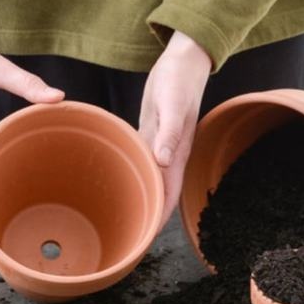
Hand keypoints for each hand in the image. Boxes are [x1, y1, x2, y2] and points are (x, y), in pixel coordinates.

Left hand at [139, 31, 211, 229]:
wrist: (183, 62)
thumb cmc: (179, 81)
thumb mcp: (173, 105)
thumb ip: (168, 133)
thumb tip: (164, 162)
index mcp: (176, 154)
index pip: (168, 196)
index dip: (158, 220)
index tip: (145, 241)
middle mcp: (168, 156)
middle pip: (159, 195)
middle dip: (147, 217)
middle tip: (128, 238)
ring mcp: (159, 147)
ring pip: (149, 182)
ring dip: (140, 199)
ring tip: (123, 219)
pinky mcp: (149, 136)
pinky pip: (141, 164)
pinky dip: (133, 177)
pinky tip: (120, 184)